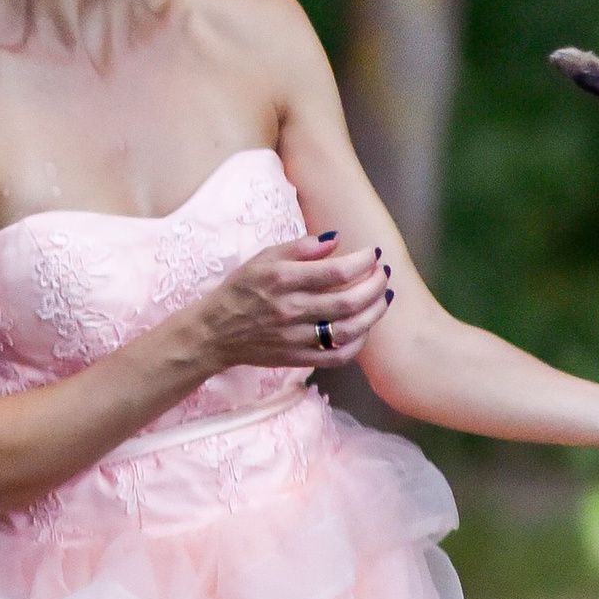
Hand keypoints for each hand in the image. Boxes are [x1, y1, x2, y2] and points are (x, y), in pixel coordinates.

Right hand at [186, 232, 393, 373]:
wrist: (215, 332)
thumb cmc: (241, 289)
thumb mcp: (263, 258)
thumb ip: (300, 247)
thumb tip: (336, 240)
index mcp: (283, 279)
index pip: (337, 271)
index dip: (363, 261)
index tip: (374, 254)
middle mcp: (290, 309)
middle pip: (348, 301)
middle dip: (375, 285)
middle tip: (383, 274)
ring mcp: (295, 337)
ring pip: (348, 330)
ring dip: (374, 313)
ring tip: (383, 298)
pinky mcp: (297, 358)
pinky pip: (338, 357)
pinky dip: (358, 344)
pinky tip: (365, 327)